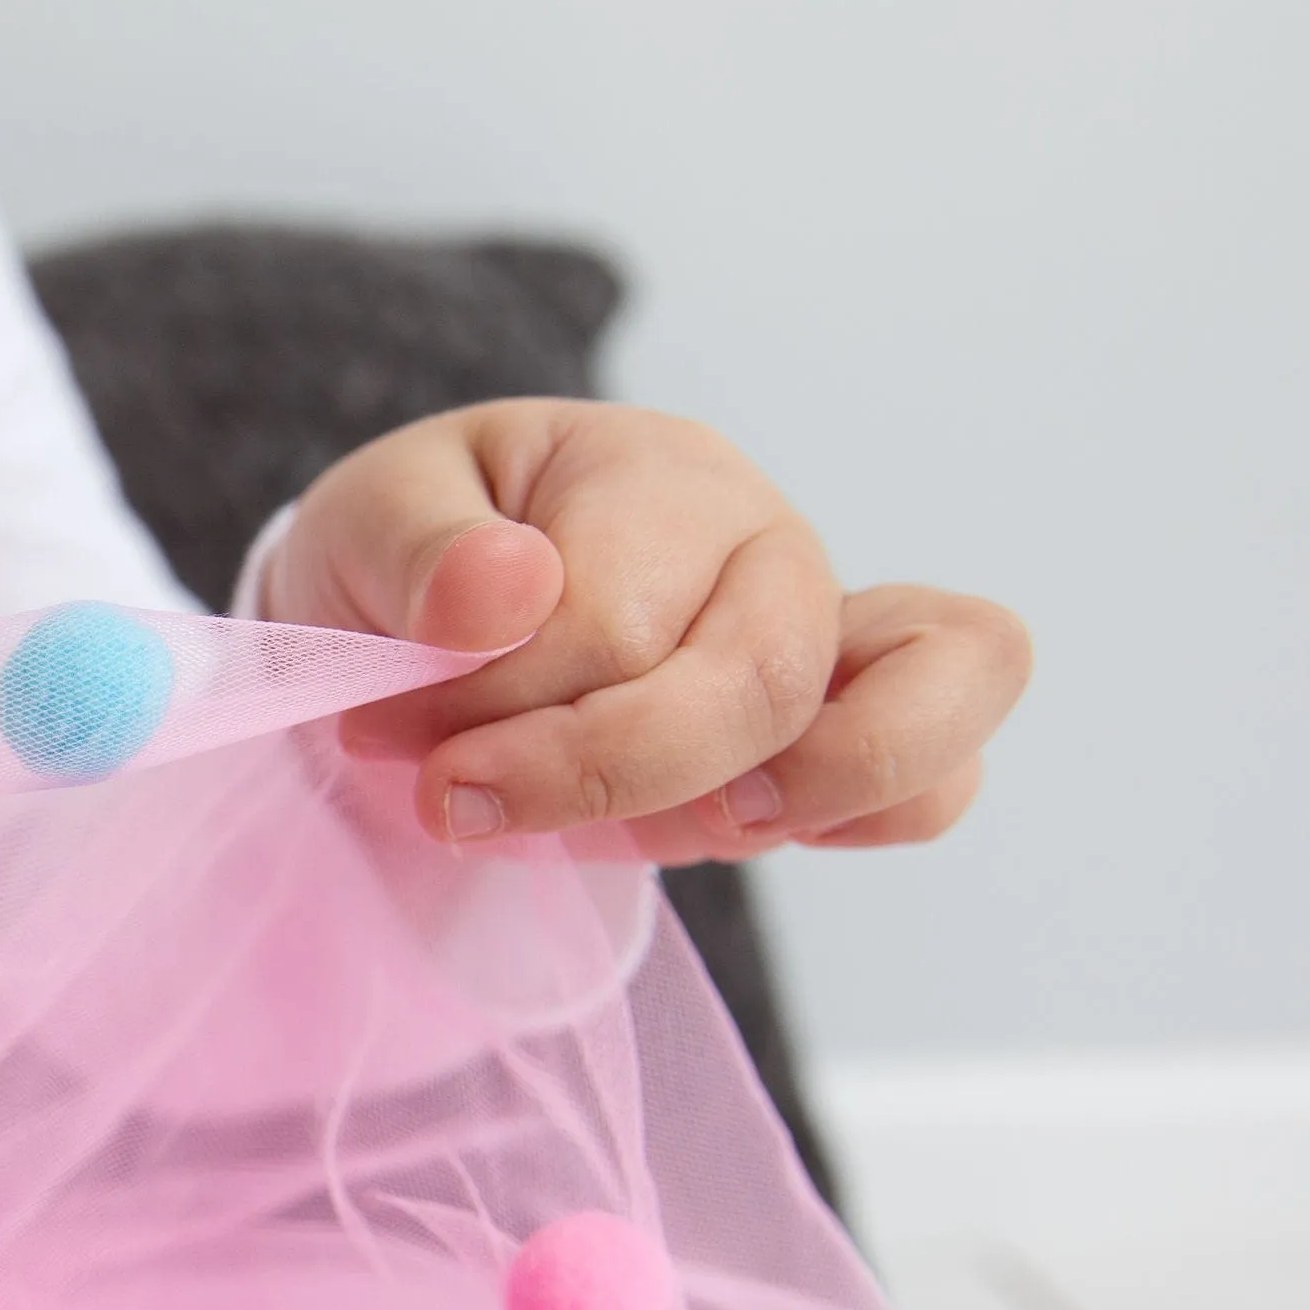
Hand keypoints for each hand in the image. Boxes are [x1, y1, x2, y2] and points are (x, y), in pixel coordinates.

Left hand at [258, 402, 1030, 864]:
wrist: (436, 605)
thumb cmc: (423, 552)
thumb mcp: (374, 516)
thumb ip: (421, 547)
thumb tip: (506, 588)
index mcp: (664, 476)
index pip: (613, 618)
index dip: (492, 701)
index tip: (383, 726)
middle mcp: (769, 552)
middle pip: (758, 683)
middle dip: (594, 772)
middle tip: (449, 800)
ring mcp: (825, 648)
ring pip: (915, 716)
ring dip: (766, 801)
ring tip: (633, 834)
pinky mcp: (834, 739)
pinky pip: (935, 783)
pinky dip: (864, 819)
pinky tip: (723, 830)